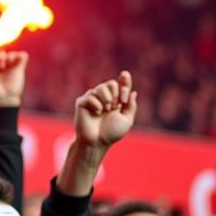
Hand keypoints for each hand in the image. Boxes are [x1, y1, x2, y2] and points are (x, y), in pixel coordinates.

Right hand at [57, 72, 136, 196]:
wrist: (96, 141)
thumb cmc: (111, 133)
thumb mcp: (127, 120)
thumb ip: (131, 106)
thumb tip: (133, 92)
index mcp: (115, 101)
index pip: (120, 85)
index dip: (124, 79)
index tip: (125, 74)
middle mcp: (103, 98)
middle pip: (111, 83)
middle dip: (117, 93)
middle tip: (116, 106)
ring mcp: (92, 99)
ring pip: (101, 87)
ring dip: (107, 98)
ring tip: (106, 110)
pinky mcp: (82, 102)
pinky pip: (91, 96)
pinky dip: (96, 104)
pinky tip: (97, 113)